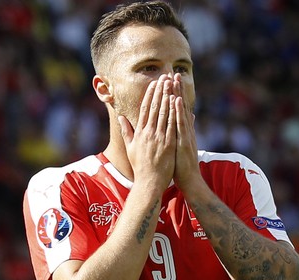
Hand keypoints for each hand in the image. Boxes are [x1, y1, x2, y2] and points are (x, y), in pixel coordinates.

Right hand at [118, 75, 175, 193]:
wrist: (148, 182)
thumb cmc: (140, 166)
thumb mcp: (130, 147)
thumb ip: (126, 131)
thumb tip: (121, 117)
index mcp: (140, 132)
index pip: (145, 109)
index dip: (150, 94)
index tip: (154, 83)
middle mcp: (148, 133)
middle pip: (155, 107)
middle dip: (160, 91)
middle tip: (164, 77)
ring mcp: (159, 138)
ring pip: (164, 113)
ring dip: (168, 96)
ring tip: (171, 84)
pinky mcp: (168, 144)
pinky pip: (171, 125)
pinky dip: (174, 112)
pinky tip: (177, 101)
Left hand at [172, 73, 201, 193]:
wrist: (190, 181)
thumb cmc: (183, 166)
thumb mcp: (183, 145)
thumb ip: (186, 131)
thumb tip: (191, 117)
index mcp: (183, 131)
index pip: (178, 109)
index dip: (175, 94)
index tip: (171, 80)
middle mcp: (186, 130)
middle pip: (181, 106)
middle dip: (177, 90)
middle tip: (174, 73)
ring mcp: (186, 135)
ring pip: (181, 111)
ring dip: (178, 95)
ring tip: (175, 80)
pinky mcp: (185, 141)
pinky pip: (180, 124)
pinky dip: (179, 111)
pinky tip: (176, 100)